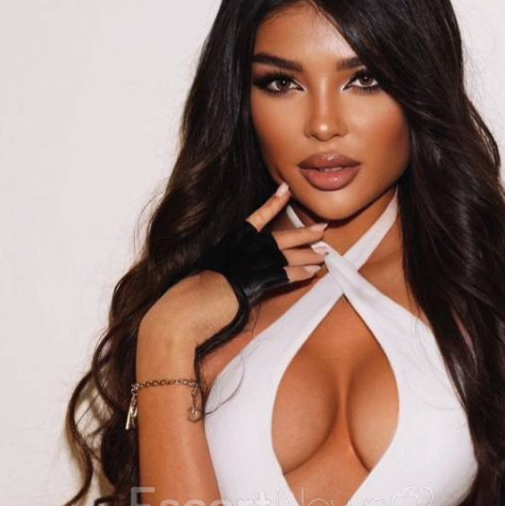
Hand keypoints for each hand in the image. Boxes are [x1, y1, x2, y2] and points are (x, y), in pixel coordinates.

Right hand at [142, 182, 328, 350]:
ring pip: (283, 255)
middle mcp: (237, 251)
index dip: (271, 204)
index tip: (285, 190)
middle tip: (322, 228)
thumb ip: (223, 273)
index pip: (253, 219)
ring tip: (325, 253)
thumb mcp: (205, 280)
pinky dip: (299, 274)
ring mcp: (244, 266)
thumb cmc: (186, 303)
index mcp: (226, 245)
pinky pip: (281, 276)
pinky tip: (313, 273)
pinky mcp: (249, 285)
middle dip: (302, 233)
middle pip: (277, 237)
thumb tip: (235, 279)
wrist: (179, 316)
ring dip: (307, 254)